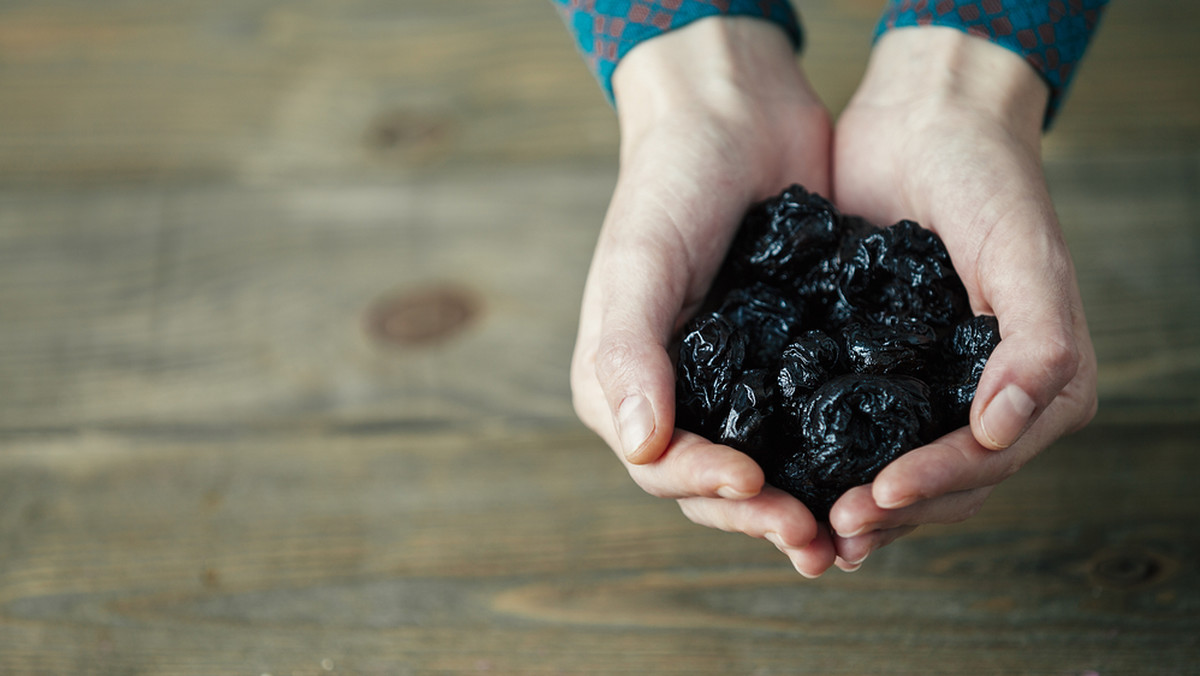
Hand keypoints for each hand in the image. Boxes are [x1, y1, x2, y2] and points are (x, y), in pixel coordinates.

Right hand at [570, 17, 838, 575]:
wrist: (734, 114)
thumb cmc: (670, 181)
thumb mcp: (639, 261)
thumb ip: (627, 352)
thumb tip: (640, 447)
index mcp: (623, 385)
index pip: (660, 466)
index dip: (707, 487)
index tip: (758, 485)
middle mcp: (675, 395)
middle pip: (714, 485)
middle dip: (762, 515)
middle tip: (817, 539)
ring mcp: (733, 382)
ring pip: (766, 468)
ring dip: (803, 503)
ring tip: (847, 531)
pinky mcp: (785, 362)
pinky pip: (806, 425)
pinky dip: (834, 458)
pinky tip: (875, 473)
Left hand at [827, 28, 1098, 570]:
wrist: (926, 120)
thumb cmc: (987, 178)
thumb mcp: (1022, 251)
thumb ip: (1036, 341)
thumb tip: (1002, 429)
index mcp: (1035, 384)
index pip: (985, 460)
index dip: (934, 486)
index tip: (877, 497)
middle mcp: (983, 398)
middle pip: (939, 483)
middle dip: (887, 514)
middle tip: (828, 532)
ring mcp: (924, 386)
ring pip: (892, 470)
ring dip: (852, 506)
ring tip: (804, 531)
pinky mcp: (870, 366)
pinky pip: (848, 428)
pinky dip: (820, 459)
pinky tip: (781, 479)